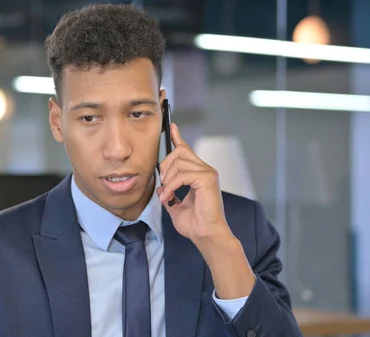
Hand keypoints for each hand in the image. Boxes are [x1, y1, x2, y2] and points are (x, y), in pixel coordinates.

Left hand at [158, 123, 254, 298]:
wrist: (206, 236)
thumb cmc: (194, 224)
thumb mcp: (175, 205)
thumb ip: (169, 192)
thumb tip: (161, 187)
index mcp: (198, 173)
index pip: (186, 149)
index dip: (177, 137)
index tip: (171, 126)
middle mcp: (204, 169)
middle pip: (179, 152)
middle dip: (165, 166)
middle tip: (163, 186)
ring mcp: (208, 172)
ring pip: (179, 162)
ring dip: (167, 180)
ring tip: (166, 196)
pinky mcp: (207, 178)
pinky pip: (182, 174)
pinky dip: (172, 185)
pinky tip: (170, 196)